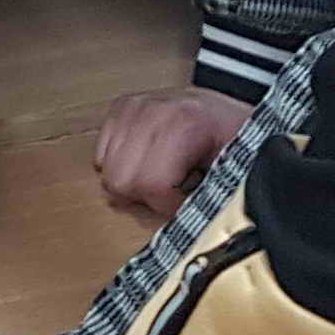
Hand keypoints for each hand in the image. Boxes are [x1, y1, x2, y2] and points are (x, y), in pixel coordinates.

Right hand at [93, 86, 252, 218]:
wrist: (224, 110)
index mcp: (185, 124)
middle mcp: (152, 112)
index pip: (152, 183)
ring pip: (108, 172)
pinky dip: (121, 166)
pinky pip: (101, 155)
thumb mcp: (233, 167)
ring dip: (133, 183)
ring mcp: (133, 108)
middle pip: (122, 181)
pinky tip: (147, 162)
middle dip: (147, 197)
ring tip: (162, 173)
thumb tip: (188, 226)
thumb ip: (209, 196)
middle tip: (173, 190)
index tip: (185, 203)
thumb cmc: (232, 136)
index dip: (168, 205)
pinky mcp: (120, 109)